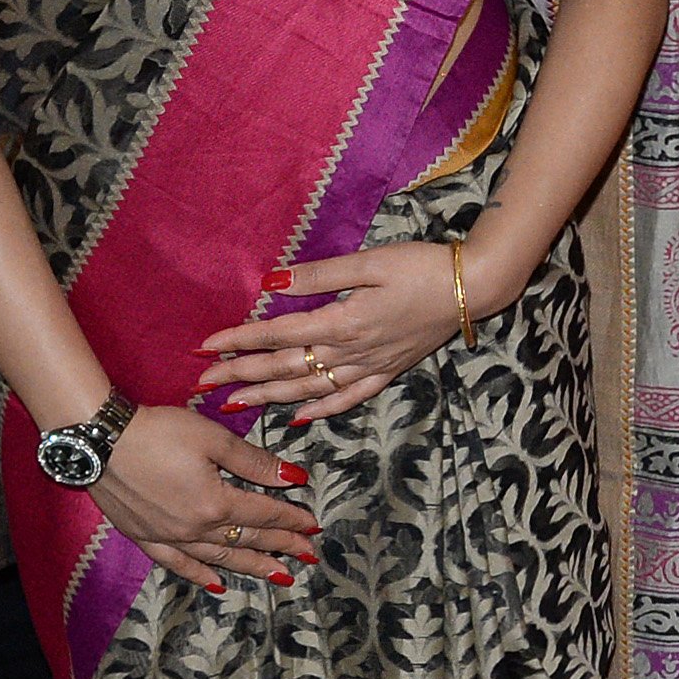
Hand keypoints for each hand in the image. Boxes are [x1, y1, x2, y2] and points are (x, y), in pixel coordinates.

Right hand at [97, 401, 318, 594]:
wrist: (98, 439)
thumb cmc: (158, 432)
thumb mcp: (214, 439)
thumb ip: (255, 463)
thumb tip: (293, 480)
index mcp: (216, 504)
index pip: (264, 516)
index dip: (291, 521)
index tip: (312, 527)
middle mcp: (194, 528)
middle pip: (247, 540)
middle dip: (281, 547)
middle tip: (307, 555)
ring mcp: (167, 536)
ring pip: (217, 558)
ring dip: (250, 566)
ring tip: (277, 575)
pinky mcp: (143, 536)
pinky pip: (176, 564)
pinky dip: (198, 575)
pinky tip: (216, 584)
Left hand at [197, 243, 461, 420]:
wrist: (474, 287)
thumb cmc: (422, 265)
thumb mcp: (369, 262)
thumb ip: (318, 276)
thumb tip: (271, 282)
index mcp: (343, 322)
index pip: (278, 335)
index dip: (239, 340)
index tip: (204, 347)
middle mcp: (352, 352)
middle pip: (286, 367)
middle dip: (241, 375)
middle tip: (203, 384)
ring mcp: (370, 366)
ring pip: (310, 389)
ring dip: (270, 397)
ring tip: (235, 405)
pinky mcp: (388, 370)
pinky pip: (348, 398)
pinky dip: (321, 410)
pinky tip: (298, 417)